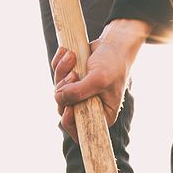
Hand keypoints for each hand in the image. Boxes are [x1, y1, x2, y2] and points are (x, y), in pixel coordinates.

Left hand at [52, 19, 148, 139]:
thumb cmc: (113, 63)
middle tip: (74, 75)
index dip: (69, 122)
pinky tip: (66, 52)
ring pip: (59, 90)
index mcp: (101, 114)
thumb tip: (58, 98)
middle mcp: (89, 106)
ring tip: (72, 58)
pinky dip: (59, 63)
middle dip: (64, 90)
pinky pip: (58, 75)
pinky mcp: (73, 80)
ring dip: (61, 72)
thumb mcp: (98, 79)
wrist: (114, 42)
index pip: (81, 130)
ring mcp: (80, 93)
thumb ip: (78, 92)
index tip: (68, 108)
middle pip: (64, 108)